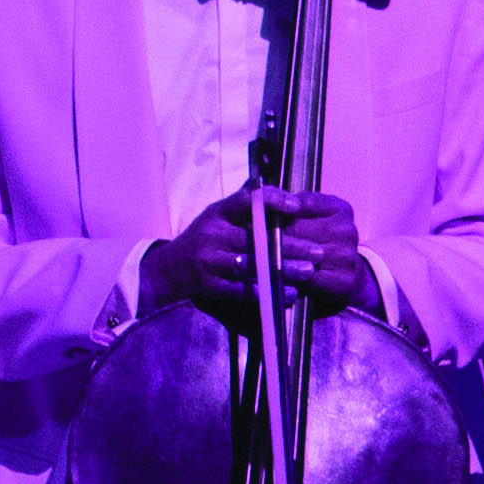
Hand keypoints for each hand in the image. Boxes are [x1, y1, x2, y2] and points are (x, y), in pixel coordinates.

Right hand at [149, 187, 375, 319]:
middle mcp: (212, 235)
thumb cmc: (201, 241)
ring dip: (284, 270)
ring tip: (309, 272)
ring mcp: (209, 262)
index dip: (273, 201)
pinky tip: (289, 293)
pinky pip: (244, 290)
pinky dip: (269, 292)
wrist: (165, 273)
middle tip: (318, 251)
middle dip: (292, 246)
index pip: (246, 201)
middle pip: (257, 239)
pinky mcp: (210, 286)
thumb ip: (243, 205)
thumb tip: (276, 190)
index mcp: (217, 213)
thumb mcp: (216, 216)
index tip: (297, 207)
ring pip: (253, 265)